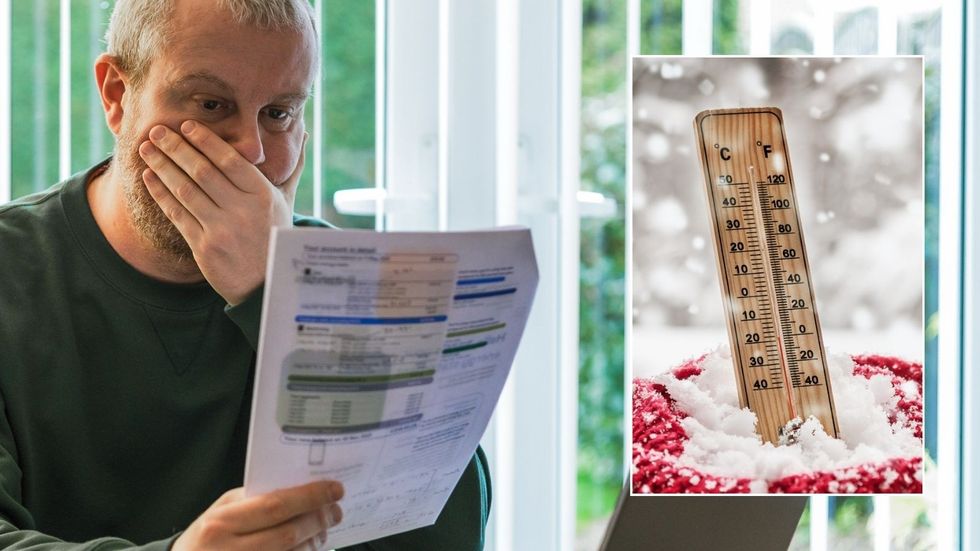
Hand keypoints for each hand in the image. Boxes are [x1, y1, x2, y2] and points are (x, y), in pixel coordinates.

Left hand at [139, 121, 305, 304]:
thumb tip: (304, 135)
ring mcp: (222, 230)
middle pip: (202, 171)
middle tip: (156, 130)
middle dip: (176, 148)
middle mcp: (242, 211)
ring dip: (162, 167)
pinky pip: (177, 214)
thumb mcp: (287, 204)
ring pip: (185, 190)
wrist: (268, 286)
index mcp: (263, 196)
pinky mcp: (204, 247)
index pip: (230, 160)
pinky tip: (150, 178)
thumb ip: (290, 169)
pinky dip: (161, 194)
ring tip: (147, 149)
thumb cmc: (277, 238)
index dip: (205, 141)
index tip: (187, 125)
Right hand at [172, 480, 343, 550]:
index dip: (310, 497)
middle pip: (289, 533)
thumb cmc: (204, 538)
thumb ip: (253, 500)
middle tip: (336, 510)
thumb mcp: (219, 512)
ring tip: (323, 529)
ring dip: (315, 541)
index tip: (334, 489)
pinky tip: (309, 546)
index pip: (275, 506)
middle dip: (319, 519)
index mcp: (221, 524)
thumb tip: (297, 489)